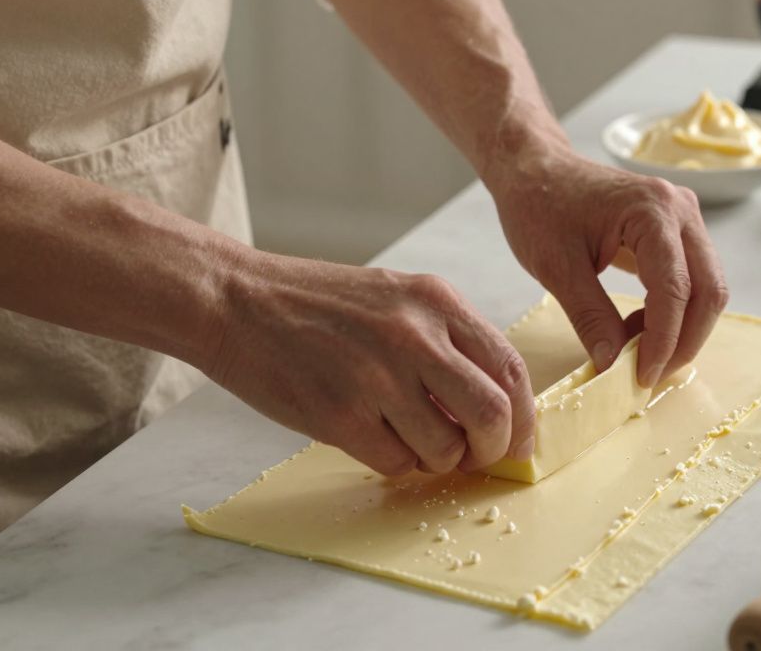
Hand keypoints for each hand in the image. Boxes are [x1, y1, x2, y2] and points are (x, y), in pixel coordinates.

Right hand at [201, 252, 535, 474]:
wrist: (236, 300)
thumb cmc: (317, 304)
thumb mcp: (397, 298)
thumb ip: (447, 341)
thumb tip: (494, 407)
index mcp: (436, 301)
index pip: (511, 369)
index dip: (524, 418)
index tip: (517, 441)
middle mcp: (415, 336)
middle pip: (493, 415)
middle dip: (493, 449)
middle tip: (474, 456)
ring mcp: (378, 377)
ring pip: (446, 450)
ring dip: (437, 460)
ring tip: (410, 439)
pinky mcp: (340, 414)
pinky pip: (397, 463)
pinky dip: (395, 462)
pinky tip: (373, 437)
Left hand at [485, 140, 729, 386]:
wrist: (535, 170)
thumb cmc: (539, 206)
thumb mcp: (557, 268)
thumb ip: (590, 317)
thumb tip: (615, 366)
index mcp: (651, 210)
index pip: (674, 288)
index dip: (663, 339)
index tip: (642, 376)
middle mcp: (680, 209)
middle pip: (708, 290)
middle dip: (684, 341)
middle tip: (649, 376)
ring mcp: (684, 218)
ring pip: (707, 288)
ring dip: (682, 329)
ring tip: (639, 353)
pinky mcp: (678, 230)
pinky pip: (691, 279)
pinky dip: (673, 312)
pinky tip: (637, 328)